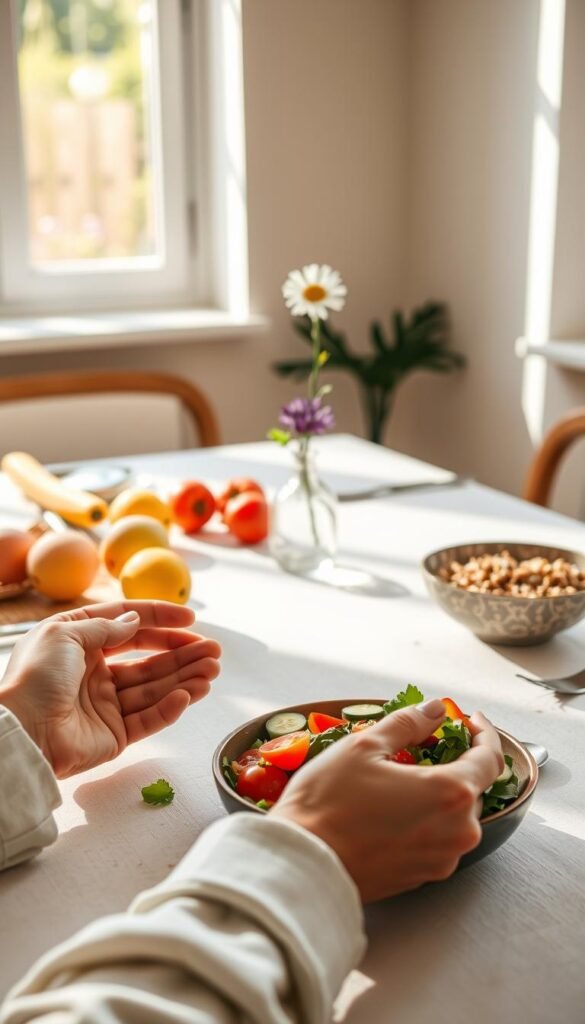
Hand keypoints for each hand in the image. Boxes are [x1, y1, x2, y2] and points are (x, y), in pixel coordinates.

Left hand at [0, 601, 220, 777]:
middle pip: (148, 659)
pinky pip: (149, 718)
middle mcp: (95, 672)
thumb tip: (134, 621)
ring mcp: (106, 705)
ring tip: (213, 670)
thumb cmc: (35, 677)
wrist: (21, 733)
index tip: (190, 617)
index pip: (127, 626)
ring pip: (155, 688)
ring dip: (186, 677)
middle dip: (182, 653)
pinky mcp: (113, 735)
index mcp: (79, 643)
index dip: (160, 619)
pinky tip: (190, 694)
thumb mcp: (64, 634)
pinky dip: (171, 707)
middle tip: (213, 651)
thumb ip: (105, 627)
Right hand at [272, 699, 503, 900]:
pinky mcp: (424, 877)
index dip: (482, 733)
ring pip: (455, 816)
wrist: (303, 865)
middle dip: (454, 762)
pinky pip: (437, 839)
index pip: (489, 758)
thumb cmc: (329, 803)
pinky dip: (426, 818)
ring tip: (405, 776)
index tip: (469, 719)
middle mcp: (458, 831)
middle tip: (426, 743)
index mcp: (451, 793)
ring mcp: (442, 859)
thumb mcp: (365, 746)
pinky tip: (394, 807)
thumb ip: (408, 723)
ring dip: (439, 792)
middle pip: (472, 788)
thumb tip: (435, 710)